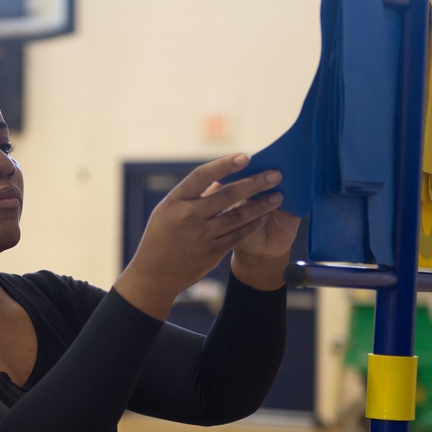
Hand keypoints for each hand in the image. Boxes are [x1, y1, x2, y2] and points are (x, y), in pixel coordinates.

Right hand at [115, 153, 288, 317]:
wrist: (154, 274)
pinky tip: (264, 217)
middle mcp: (189, 216)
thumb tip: (218, 179)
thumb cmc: (160, 237)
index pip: (203, 175)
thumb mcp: (167, 211)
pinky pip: (238, 235)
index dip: (225, 164)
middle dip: (255, 183)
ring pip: (238, 216)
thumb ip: (191, 195)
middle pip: (228, 194)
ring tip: (277, 196)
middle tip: (275, 174)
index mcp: (176, 200)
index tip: (246, 156)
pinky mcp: (212, 252)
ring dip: (261, 205)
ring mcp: (201, 235)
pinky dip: (252, 225)